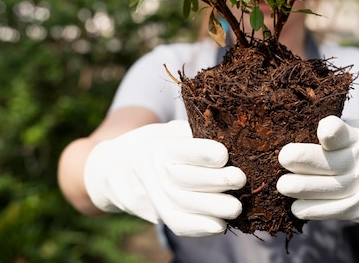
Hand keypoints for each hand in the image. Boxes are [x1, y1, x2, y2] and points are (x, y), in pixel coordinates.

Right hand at [83, 120, 245, 235]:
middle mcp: (154, 172)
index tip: (224, 154)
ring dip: (214, 208)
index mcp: (160, 147)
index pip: (183, 152)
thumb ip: (193, 132)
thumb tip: (230, 132)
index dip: (206, 154)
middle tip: (240, 179)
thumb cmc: (156, 144)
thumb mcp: (169, 130)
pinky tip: (220, 225)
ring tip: (236, 206)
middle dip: (217, 181)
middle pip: (186, 180)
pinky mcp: (158, 214)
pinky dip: (200, 228)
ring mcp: (154, 196)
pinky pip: (178, 224)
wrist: (117, 170)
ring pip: (184, 205)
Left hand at [277, 116, 358, 221]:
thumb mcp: (350, 132)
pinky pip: (337, 210)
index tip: (322, 128)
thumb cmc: (356, 148)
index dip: (333, 131)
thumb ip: (328, 135)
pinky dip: (315, 210)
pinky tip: (297, 207)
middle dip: (307, 161)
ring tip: (283, 185)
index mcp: (358, 139)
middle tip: (283, 158)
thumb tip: (289, 133)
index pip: (344, 134)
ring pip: (334, 189)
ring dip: (305, 189)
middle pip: (335, 163)